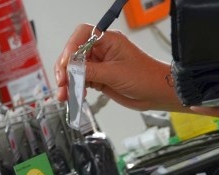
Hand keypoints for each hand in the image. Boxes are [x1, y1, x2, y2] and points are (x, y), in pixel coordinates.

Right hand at [54, 24, 179, 112]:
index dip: (71, 46)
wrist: (156, 93)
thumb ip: (90, 71)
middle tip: (62, 82)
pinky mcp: (98, 78)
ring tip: (64, 95)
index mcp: (108, 41)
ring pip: (74, 70)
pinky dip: (73, 89)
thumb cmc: (145, 77)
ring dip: (67, 82)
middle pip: (74, 54)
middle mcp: (101, 51)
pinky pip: (79, 81)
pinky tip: (73, 96)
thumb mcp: (115, 73)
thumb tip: (70, 70)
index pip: (83, 34)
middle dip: (65, 69)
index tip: (66, 63)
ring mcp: (99, 65)